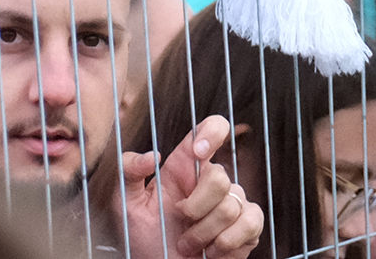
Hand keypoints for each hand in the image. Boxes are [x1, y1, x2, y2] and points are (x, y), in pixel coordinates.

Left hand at [118, 115, 263, 258]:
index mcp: (186, 167)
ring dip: (204, 234)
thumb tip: (151, 156)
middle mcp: (212, 180)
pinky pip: (251, 224)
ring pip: (231, 207)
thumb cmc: (144, 237)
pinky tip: (211, 251)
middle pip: (219, 177)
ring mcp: (234, 202)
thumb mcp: (125, 203)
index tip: (197, 151)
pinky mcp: (248, 227)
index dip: (212, 132)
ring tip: (190, 244)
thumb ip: (128, 172)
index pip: (212, 129)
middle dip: (195, 208)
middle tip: (180, 224)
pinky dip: (228, 243)